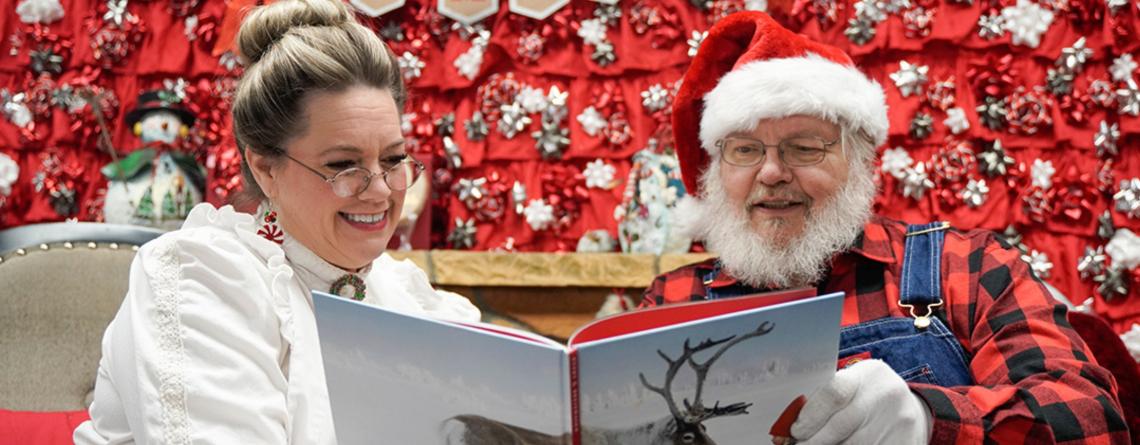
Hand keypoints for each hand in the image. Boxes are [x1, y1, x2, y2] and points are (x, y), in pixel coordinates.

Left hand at [791, 359, 931, 444]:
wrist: (910, 411)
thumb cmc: (868, 397)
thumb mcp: (853, 387)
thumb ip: (825, 399)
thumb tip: (789, 425)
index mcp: (868, 374)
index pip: (834, 393)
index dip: (810, 416)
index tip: (795, 430)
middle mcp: (886, 395)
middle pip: (841, 425)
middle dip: (814, 440)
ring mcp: (900, 422)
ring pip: (853, 444)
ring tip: (816, 443)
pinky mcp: (905, 443)